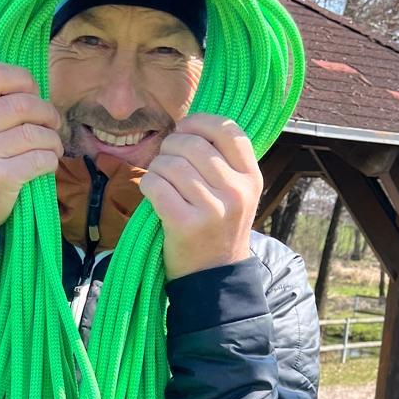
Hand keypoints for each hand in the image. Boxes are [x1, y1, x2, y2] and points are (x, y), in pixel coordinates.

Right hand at [0, 62, 62, 228]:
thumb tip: (30, 87)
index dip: (22, 79)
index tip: (33, 93)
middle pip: (22, 103)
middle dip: (47, 112)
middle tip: (51, 124)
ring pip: (35, 133)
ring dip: (52, 139)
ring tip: (52, 146)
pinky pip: (40, 159)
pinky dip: (50, 160)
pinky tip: (46, 163)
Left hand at [139, 113, 261, 278]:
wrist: (214, 275)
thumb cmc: (219, 227)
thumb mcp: (237, 193)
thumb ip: (223, 161)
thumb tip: (188, 125)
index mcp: (251, 178)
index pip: (229, 130)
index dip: (200, 122)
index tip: (184, 128)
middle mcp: (236, 191)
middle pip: (194, 144)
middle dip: (171, 145)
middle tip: (166, 158)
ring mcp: (212, 209)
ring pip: (172, 164)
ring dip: (157, 166)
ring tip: (159, 178)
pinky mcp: (186, 224)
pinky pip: (157, 185)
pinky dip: (147, 184)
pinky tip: (151, 192)